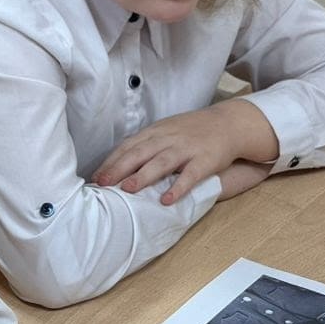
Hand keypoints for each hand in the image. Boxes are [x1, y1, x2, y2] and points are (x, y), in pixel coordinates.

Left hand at [92, 99, 278, 204]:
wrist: (229, 123)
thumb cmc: (191, 131)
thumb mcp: (166, 131)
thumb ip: (145, 145)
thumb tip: (117, 166)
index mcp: (156, 132)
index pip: (128, 146)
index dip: (111, 161)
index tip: (95, 178)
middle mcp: (168, 138)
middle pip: (140, 153)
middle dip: (119, 168)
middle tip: (103, 184)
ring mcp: (187, 149)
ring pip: (162, 162)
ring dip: (143, 175)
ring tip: (128, 189)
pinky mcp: (206, 160)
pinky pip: (191, 175)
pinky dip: (179, 187)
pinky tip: (168, 200)